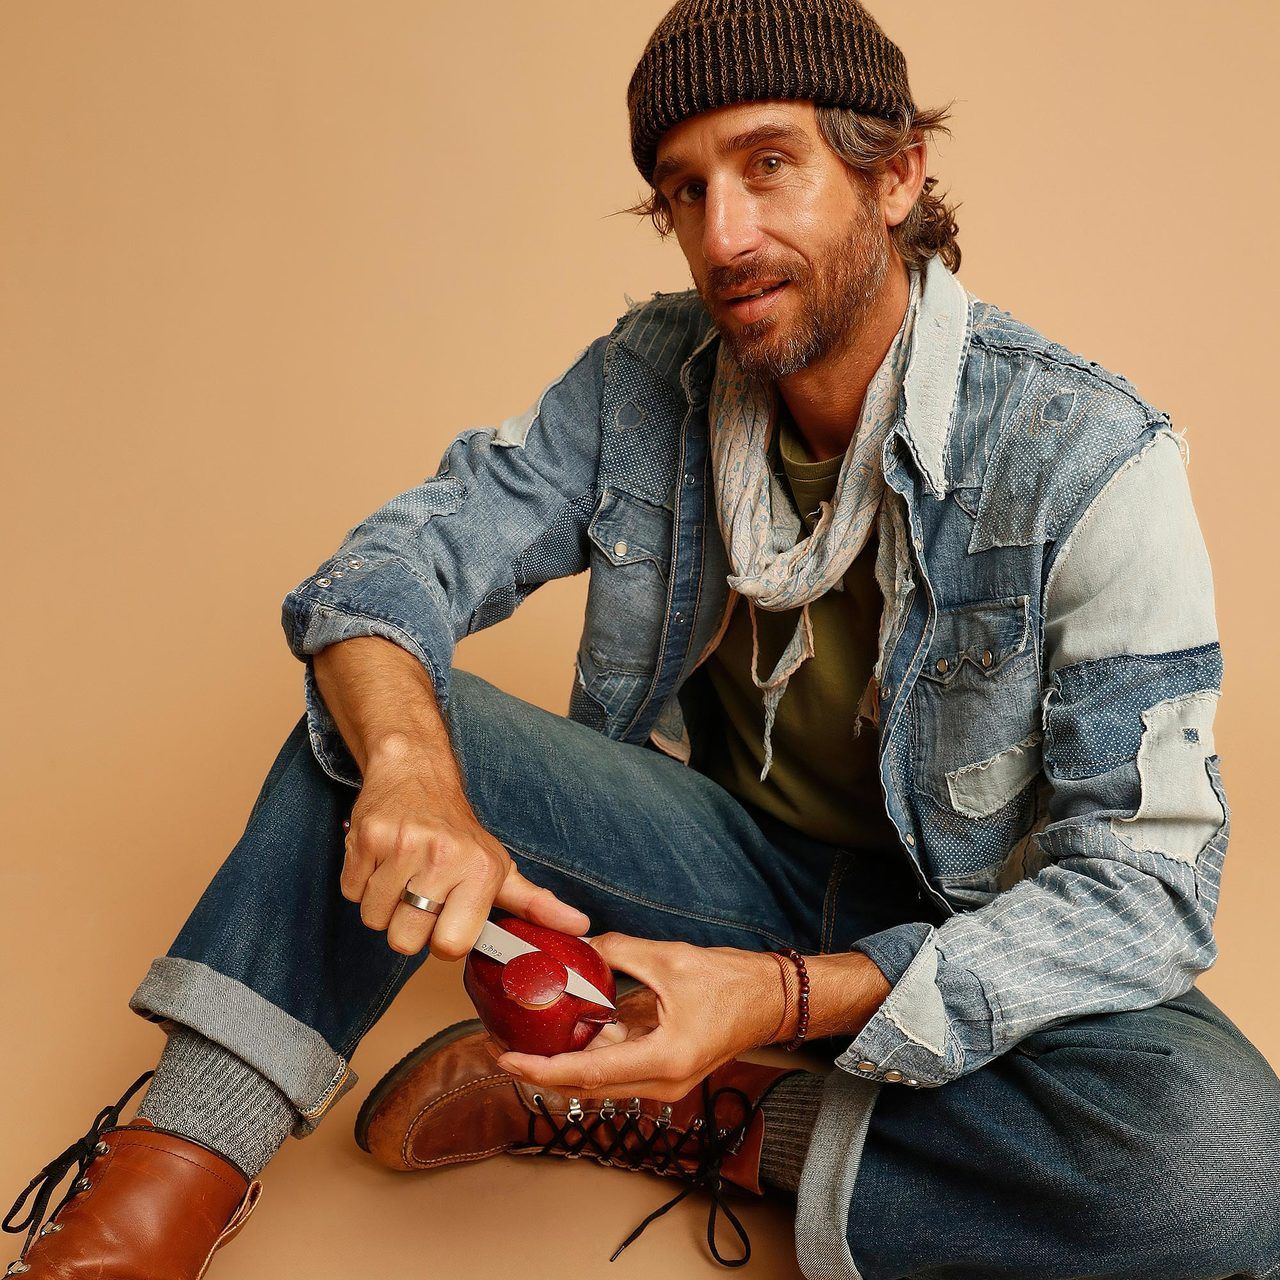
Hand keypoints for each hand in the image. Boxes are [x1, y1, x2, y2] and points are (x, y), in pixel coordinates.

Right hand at [340, 748, 589, 959]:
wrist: (417, 772)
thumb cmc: (459, 831)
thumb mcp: (501, 866)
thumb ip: (536, 903)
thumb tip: (581, 927)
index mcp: (480, 870)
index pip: (450, 947)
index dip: (442, 940)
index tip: (446, 917)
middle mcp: (444, 856)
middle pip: (405, 941)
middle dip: (408, 926)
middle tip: (420, 894)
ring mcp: (403, 845)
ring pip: (373, 919)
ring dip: (383, 905)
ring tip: (402, 875)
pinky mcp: (368, 837)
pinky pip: (351, 893)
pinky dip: (360, 883)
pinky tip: (381, 861)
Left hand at [483, 933, 783, 1102]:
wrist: (772, 999)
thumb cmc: (732, 983)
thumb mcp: (669, 959)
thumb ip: (619, 952)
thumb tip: (581, 946)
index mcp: (664, 1059)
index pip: (589, 1073)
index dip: (542, 1068)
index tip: (508, 1058)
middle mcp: (663, 1082)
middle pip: (588, 1085)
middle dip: (543, 1069)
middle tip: (503, 1047)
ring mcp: (665, 1081)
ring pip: (602, 1080)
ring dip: (566, 1062)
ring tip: (528, 1039)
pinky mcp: (666, 1072)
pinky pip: (619, 1069)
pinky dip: (592, 1053)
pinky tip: (573, 1028)